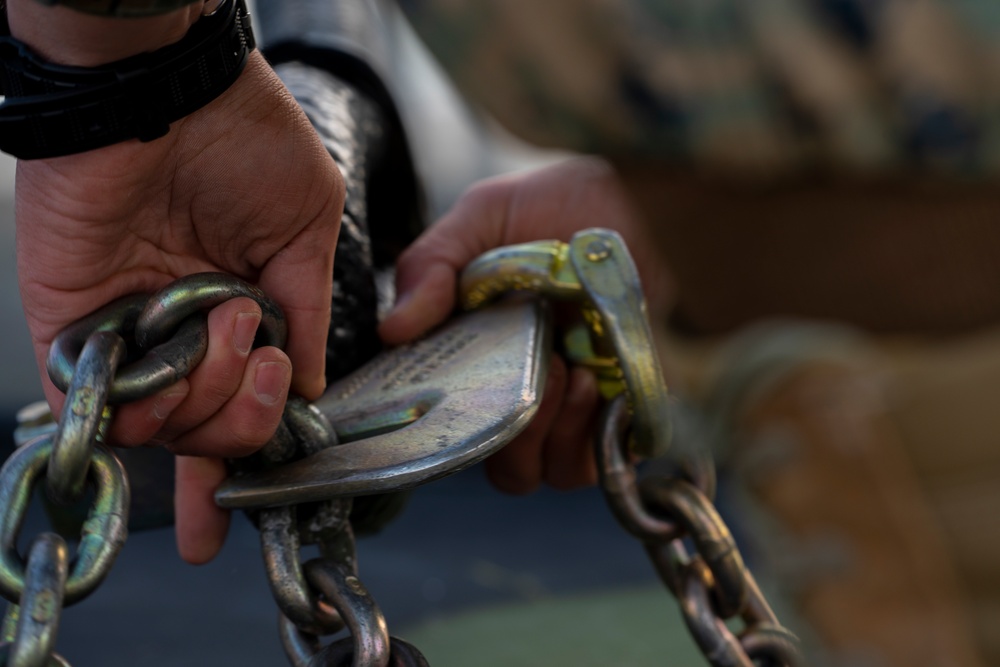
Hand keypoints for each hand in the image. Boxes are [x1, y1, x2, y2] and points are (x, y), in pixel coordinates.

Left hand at [12, 7, 343, 563]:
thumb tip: (307, 387)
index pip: (239, 403)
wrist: (166, 90)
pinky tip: (167, 372)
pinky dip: (130, 408)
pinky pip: (96, 399)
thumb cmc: (246, 142)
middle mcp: (184, 332)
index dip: (245, 461)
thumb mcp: (307, 225)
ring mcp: (131, 329)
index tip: (240, 511)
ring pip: (161, 424)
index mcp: (240, 312)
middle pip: (205, 433)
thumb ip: (309, 311)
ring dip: (207, 394)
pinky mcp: (75, 320)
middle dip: (243, 423)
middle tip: (263, 365)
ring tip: (226, 324)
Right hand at [380, 158, 673, 493]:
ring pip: (558, 471)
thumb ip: (433, 265)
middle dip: (518, 443)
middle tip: (540, 376)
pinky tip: (603, 382)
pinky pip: (613, 453)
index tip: (464, 398)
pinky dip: (605, 432)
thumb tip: (393, 330)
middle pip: (507, 469)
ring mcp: (575, 406)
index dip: (448, 438)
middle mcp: (521, 394)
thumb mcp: (480, 219)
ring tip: (575, 375)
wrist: (625, 197)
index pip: (450, 435)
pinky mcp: (626, 404)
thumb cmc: (544, 208)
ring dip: (562, 437)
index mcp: (474, 364)